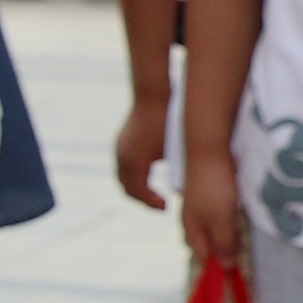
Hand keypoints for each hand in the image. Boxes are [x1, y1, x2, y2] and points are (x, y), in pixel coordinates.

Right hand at [112, 89, 168, 211]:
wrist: (152, 96)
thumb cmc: (166, 122)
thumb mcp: (174, 151)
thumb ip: (174, 172)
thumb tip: (183, 192)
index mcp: (135, 164)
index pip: (140, 193)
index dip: (153, 203)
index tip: (166, 206)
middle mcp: (122, 158)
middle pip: (128, 188)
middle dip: (143, 198)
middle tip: (160, 204)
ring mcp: (119, 150)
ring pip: (124, 178)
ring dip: (137, 187)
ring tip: (153, 192)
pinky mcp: (121, 142)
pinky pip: (124, 166)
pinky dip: (134, 175)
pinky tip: (148, 174)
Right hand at [178, 150, 248, 271]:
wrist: (209, 149)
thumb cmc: (213, 186)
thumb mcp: (221, 219)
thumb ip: (224, 243)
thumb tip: (226, 267)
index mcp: (191, 228)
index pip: (202, 256)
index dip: (218, 267)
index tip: (238, 274)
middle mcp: (193, 218)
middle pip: (207, 243)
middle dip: (222, 252)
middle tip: (243, 257)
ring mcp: (201, 205)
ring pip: (213, 229)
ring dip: (227, 236)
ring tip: (244, 239)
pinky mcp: (210, 193)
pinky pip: (219, 214)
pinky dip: (229, 221)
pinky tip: (240, 216)